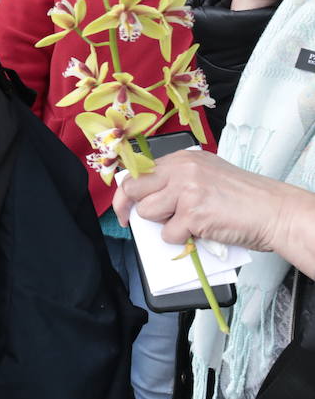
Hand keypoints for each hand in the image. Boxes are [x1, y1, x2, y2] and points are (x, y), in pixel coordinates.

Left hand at [113, 150, 293, 250]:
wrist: (274, 210)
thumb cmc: (245, 196)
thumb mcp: (206, 173)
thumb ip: (177, 179)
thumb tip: (148, 196)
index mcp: (181, 159)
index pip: (137, 172)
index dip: (126, 192)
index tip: (124, 206)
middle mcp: (180, 170)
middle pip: (133, 190)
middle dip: (130, 209)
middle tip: (131, 222)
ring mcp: (185, 191)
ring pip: (148, 214)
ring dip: (164, 224)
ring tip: (188, 222)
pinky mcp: (193, 214)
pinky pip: (170, 234)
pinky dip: (182, 240)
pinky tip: (201, 231)